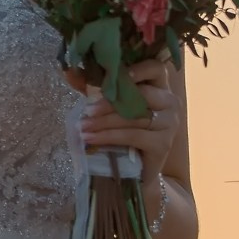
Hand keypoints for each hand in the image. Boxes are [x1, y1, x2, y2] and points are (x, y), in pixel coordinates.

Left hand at [62, 56, 179, 180]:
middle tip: (86, 110)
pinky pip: (133, 136)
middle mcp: (170, 102)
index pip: (156, 68)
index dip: (138, 69)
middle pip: (141, 94)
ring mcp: (169, 123)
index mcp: (160, 87)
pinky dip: (109, 137)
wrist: (135, 170)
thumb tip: (68, 71)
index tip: (112, 74)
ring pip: (134, 117)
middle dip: (110, 102)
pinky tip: (90, 139)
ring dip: (104, 122)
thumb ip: (94, 88)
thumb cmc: (123, 131)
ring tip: (82, 127)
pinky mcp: (163, 144)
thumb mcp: (108, 106)